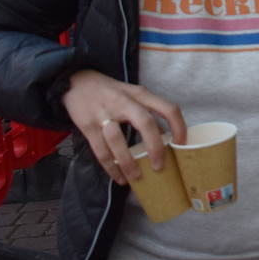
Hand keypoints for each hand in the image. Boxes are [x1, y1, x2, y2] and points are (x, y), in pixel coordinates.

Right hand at [61, 69, 186, 184]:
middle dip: (154, 147)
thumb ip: (148, 113)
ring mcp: (104, 113)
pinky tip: (119, 177)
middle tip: (159, 167)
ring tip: (136, 177)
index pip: (168, 108)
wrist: (76, 82)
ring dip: (128, 162)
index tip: (182, 145)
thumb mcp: (133, 95)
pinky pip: (100, 150)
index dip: (179, 127)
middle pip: (145, 123)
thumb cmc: (111, 92)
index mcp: (141, 94)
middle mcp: (124, 102)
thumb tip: (165, 137)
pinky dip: (111, 167)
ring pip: (118, 140)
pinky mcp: (87, 125)